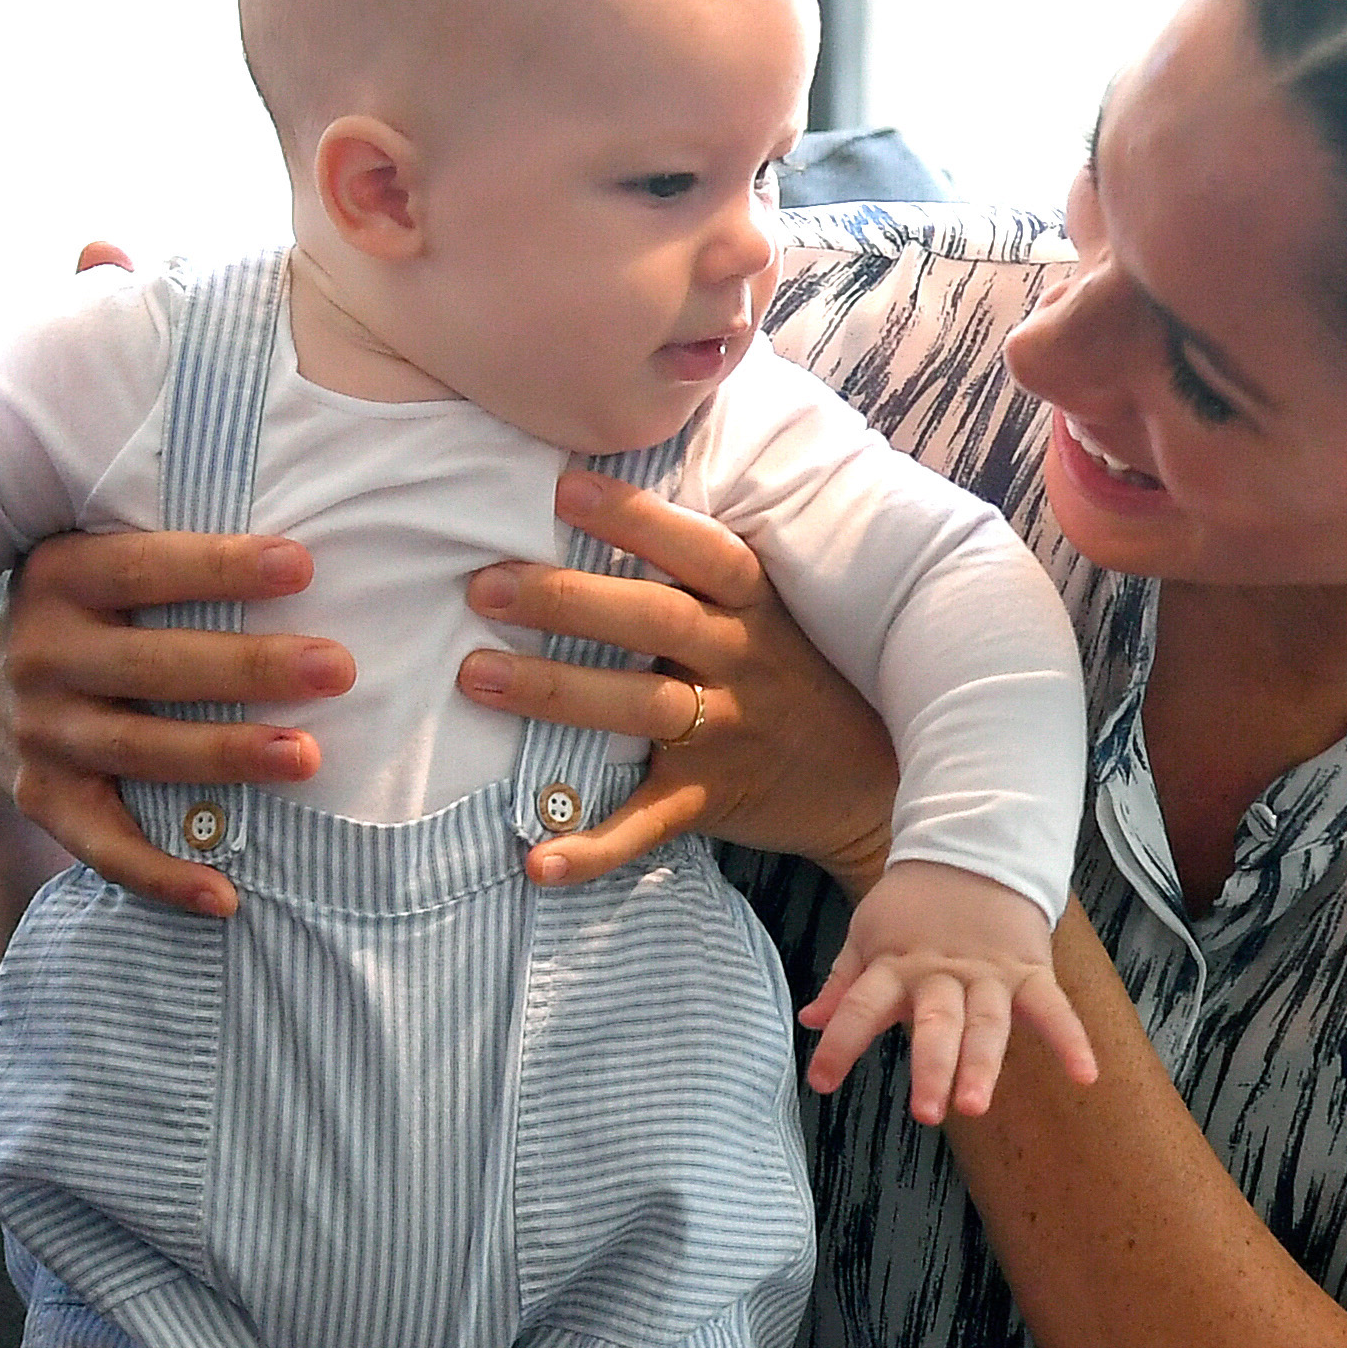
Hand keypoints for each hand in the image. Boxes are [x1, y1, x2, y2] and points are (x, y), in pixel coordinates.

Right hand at [0, 528, 350, 918]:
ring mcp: (40, 732)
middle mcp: (40, 653)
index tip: (301, 566)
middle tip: (337, 669)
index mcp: (60, 576)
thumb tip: (308, 554)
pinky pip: (106, 846)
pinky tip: (225, 895)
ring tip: (305, 757)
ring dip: (226, 757)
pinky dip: (163, 875)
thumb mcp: (109, 565)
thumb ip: (177, 558)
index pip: (144, 568)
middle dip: (250, 667)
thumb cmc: (103, 616)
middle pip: (155, 665)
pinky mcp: (44, 800)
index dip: (220, 568)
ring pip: (142, 749)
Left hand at [453, 470, 897, 892]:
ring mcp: (726, 733)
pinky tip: (536, 860)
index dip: (634, 517)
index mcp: (754, 606)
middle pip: (654, 619)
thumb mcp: (770, 611)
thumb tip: (593, 495)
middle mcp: (742, 661)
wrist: (870, 780)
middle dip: (567, 600)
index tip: (563, 488)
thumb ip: (698, 571)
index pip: (698, 549)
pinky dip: (592, 847)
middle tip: (484, 586)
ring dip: (555, 693)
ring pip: (639, 707)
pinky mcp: (710, 799)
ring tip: (476, 676)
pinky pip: (647, 824)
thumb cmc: (794, 674)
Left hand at [800, 861, 1094, 1122]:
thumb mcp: (868, 934)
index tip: (820, 1081)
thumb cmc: (914, 904)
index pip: (860, 1006)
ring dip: (983, 1064)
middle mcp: (941, 974)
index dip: (839, 1044)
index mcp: (895, 965)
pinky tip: (1085, 1075)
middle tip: (926, 1112)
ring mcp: (989, 974)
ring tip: (976, 1105)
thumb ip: (844, 983)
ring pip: (987, 1024)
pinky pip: (1053, 1008)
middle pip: (936, 1023)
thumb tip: (810, 1021)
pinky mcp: (1029, 970)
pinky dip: (1071, 1040)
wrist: (972, 850)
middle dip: (932, 1068)